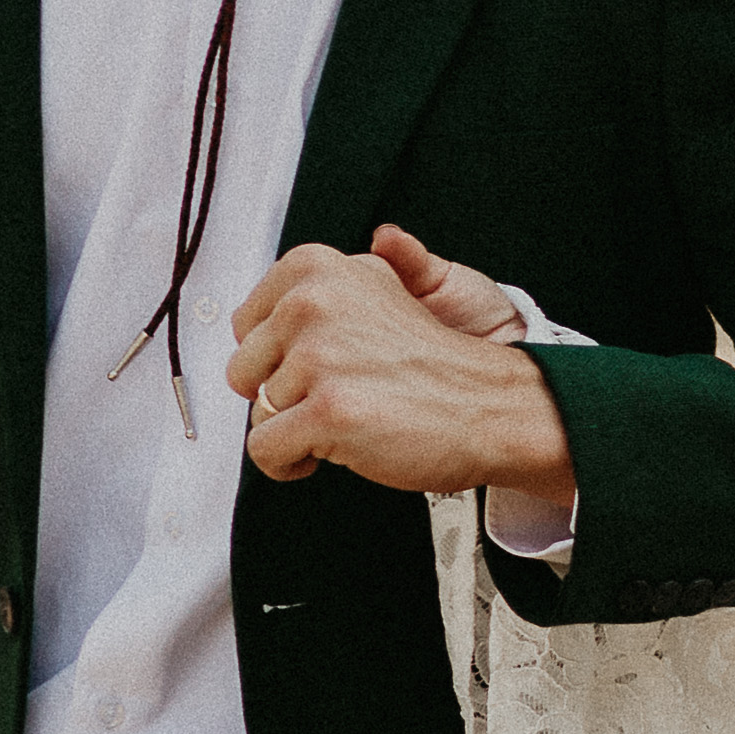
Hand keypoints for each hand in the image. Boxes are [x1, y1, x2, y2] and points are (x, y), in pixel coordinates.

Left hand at [225, 225, 578, 497]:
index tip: (311, 366)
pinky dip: (291, 464)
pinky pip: (265, 451)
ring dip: (295, 429)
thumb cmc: (432, 364)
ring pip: (256, 415)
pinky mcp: (328, 412)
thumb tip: (254, 323)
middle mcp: (313, 304)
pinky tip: (332, 450)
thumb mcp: (376, 294)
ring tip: (347, 419)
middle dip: (281, 394)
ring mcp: (320, 358)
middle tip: (336, 394)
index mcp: (318, 269)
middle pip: (243, 371)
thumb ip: (316, 298)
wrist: (491, 405)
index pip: (246, 323)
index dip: (276, 357)